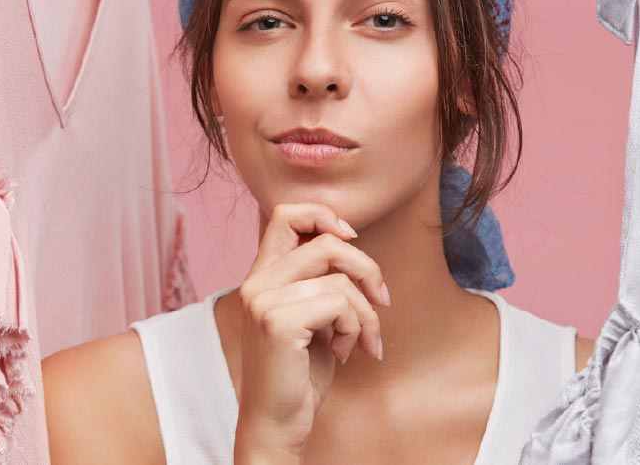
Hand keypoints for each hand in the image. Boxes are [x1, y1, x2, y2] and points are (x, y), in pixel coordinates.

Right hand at [232, 203, 389, 462]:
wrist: (276, 424)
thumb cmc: (299, 375)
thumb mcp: (313, 318)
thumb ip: (322, 282)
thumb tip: (352, 245)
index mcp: (262, 276)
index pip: (285, 214)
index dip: (324, 216)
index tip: (351, 239)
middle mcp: (257, 282)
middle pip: (327, 243)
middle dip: (368, 270)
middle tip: (383, 300)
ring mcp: (264, 300)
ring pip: (341, 281)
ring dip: (366, 314)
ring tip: (361, 341)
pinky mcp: (278, 322)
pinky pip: (340, 304)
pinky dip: (356, 328)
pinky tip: (346, 352)